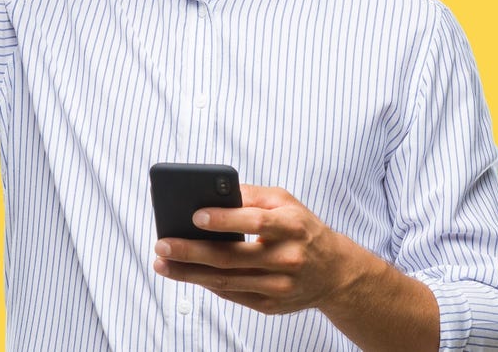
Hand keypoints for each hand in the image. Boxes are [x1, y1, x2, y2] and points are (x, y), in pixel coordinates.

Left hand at [152, 184, 366, 314]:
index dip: (224, 219)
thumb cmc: (301, 228)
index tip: (195, 216)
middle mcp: (288, 258)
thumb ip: (250, 195)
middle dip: (192, 251)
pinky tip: (185, 273)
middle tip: (162, 244)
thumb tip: (209, 191)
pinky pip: (231, 294)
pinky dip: (206, 283)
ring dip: (189, 273)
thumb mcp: (285, 202)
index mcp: (292, 226)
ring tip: (162, 262)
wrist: (336, 272)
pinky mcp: (272, 305)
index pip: (255, 222)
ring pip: (226, 280)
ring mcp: (280, 286)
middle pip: (232, 257)